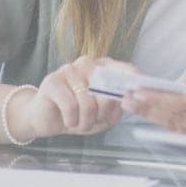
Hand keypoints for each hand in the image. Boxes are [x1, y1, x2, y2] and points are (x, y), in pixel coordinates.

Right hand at [7, 55, 132, 138]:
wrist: (47, 119)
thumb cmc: (79, 114)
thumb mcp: (104, 115)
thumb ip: (117, 106)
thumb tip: (129, 98)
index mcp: (105, 68)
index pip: (126, 70)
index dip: (134, 83)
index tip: (138, 97)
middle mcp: (89, 63)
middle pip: (107, 90)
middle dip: (103, 114)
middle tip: (93, 122)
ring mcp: (70, 69)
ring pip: (88, 102)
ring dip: (85, 121)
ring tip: (79, 123)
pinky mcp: (53, 80)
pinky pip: (71, 106)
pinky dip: (72, 120)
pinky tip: (68, 120)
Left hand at [122, 62, 185, 142]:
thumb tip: (173, 86)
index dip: (160, 100)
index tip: (140, 92)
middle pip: (176, 119)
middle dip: (149, 107)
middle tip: (127, 97)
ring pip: (175, 127)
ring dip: (151, 115)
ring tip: (130, 103)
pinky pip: (180, 130)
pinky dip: (162, 120)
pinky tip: (146, 111)